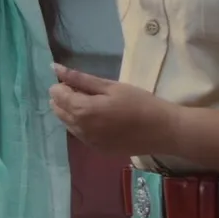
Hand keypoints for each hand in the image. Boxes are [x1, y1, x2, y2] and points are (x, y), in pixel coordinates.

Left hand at [48, 64, 179, 156]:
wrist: (164, 130)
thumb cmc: (139, 102)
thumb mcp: (110, 86)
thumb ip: (80, 78)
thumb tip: (54, 68)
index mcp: (81, 110)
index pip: (55, 94)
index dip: (64, 85)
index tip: (81, 83)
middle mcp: (79, 129)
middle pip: (57, 110)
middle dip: (66, 98)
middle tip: (88, 92)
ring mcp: (88, 142)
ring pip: (67, 123)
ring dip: (73, 112)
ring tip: (96, 105)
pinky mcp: (97, 149)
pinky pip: (80, 134)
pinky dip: (82, 124)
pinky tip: (101, 119)